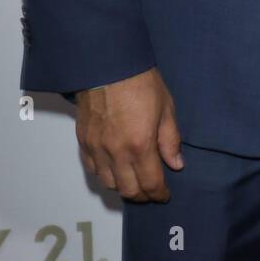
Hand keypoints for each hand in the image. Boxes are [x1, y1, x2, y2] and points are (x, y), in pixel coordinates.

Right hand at [75, 67, 183, 201]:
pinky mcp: (83, 141)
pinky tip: (114, 168)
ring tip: (134, 180)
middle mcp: (116, 152)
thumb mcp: (166, 108)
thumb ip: (170, 140)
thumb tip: (176, 164)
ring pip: (108, 183)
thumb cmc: (141, 82)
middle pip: (128, 190)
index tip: (165, 195)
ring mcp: (96, 148)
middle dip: (143, 195)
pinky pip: (93, 169)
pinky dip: (104, 174)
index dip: (159, 194)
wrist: (109, 65)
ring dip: (123, 186)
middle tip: (151, 191)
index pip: (150, 183)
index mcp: (140, 145)